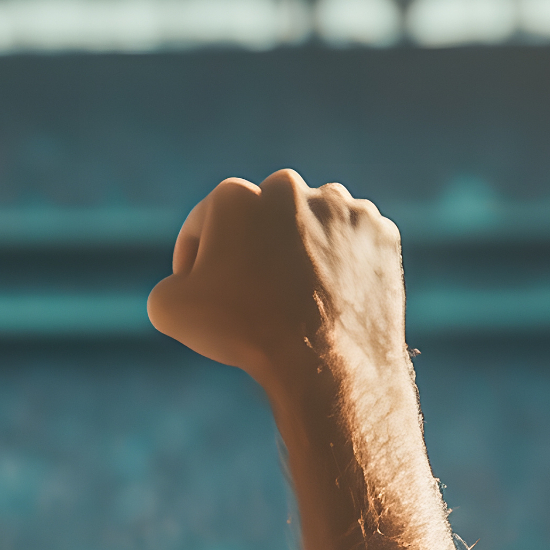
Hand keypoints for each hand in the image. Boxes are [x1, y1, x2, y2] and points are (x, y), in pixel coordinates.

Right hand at [144, 171, 406, 390]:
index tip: (204, 295)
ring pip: (310, 227)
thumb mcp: (169, 309)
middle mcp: (289, 186)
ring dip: (301, 252)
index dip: (195, 263)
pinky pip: (352, 245)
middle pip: (260, 221)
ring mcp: (342, 206)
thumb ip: (169, 282)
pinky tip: (332, 298)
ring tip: (296, 298)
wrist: (324, 362)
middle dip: (252, 251)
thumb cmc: (243, 331)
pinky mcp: (380, 232)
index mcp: (234, 195)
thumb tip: (186, 282)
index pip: (203, 227)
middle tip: (252, 296)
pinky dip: (342, 265)